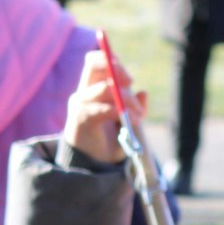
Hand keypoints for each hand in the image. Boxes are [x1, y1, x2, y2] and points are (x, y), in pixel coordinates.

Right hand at [62, 49, 147, 165]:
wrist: (93, 165)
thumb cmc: (109, 141)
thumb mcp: (127, 121)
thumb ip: (135, 107)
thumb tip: (144, 92)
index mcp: (91, 89)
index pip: (94, 61)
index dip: (109, 59)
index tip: (128, 75)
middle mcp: (83, 92)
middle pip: (94, 64)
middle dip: (118, 70)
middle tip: (132, 83)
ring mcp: (79, 103)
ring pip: (106, 88)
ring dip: (127, 98)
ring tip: (138, 115)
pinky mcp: (81, 117)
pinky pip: (105, 108)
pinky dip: (122, 112)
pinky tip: (133, 121)